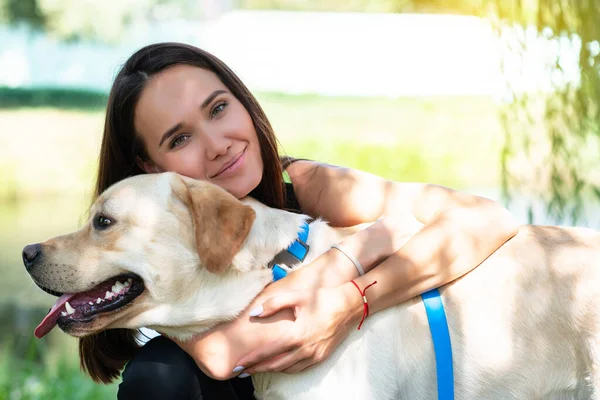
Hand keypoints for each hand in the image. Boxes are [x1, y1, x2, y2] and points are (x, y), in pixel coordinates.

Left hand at [234, 283, 361, 375]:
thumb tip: (253, 313)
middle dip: (256, 369)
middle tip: (240, 371)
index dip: (252, 359)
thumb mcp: (296, 296)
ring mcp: (315, 355)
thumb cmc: (322, 298)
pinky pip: (300, 368)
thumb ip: (272, 303)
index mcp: (297, 334)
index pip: (269, 351)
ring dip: (271, 370)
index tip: (237, 364)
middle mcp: (306, 348)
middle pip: (276, 364)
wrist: (349, 305)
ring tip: (256, 369)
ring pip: (288, 369)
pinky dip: (286, 369)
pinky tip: (278, 366)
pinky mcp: (322, 357)